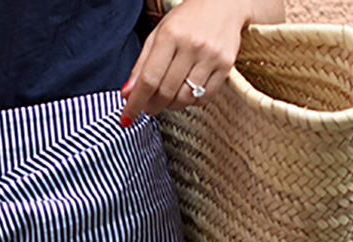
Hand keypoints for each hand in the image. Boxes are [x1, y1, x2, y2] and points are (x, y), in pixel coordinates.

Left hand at [121, 0, 277, 124]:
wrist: (224, 4)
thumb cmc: (187, 19)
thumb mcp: (158, 34)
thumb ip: (141, 65)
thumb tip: (127, 94)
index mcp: (170, 35)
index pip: (148, 79)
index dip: (135, 103)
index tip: (127, 118)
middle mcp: (192, 45)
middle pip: (166, 92)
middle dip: (152, 106)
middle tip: (148, 107)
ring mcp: (211, 56)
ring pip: (185, 99)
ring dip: (171, 106)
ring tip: (168, 98)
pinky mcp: (225, 65)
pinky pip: (204, 98)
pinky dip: (191, 102)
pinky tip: (187, 92)